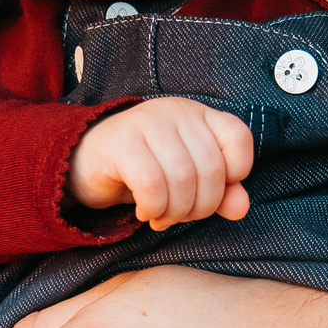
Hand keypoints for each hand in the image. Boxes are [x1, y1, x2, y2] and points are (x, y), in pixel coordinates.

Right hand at [69, 97, 254, 229]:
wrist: (87, 162)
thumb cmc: (143, 170)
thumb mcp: (188, 182)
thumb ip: (220, 192)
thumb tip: (241, 208)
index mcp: (198, 115)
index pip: (238, 138)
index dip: (234, 175)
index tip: (209, 191)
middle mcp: (176, 111)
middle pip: (211, 168)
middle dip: (200, 207)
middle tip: (179, 215)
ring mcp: (148, 122)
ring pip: (183, 178)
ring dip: (175, 211)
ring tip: (161, 216)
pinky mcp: (121, 142)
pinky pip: (152, 184)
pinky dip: (153, 207)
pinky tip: (145, 210)